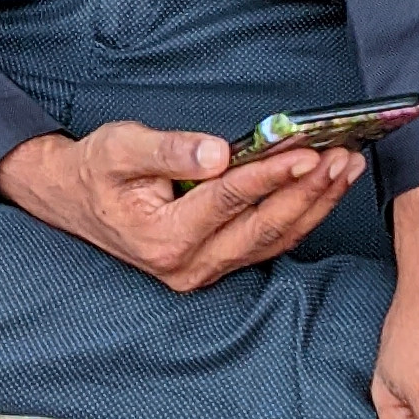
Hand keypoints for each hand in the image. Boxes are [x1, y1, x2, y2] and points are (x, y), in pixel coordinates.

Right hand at [0, 120, 362, 289]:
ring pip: (273, 238)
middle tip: (342, 156)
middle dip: (308, 191)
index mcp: (162, 239)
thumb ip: (169, 150)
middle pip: (262, 227)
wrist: (71, 200)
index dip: (269, 174)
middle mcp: (188, 266)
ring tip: (347, 166)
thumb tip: (218, 152)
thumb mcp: (119, 148)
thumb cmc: (95, 171)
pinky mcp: (217, 263)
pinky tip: (325, 186)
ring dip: (314, 203)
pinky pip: (269, 242)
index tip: (305, 150)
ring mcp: (204, 270)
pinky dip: (300, 214)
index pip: (228, 201)